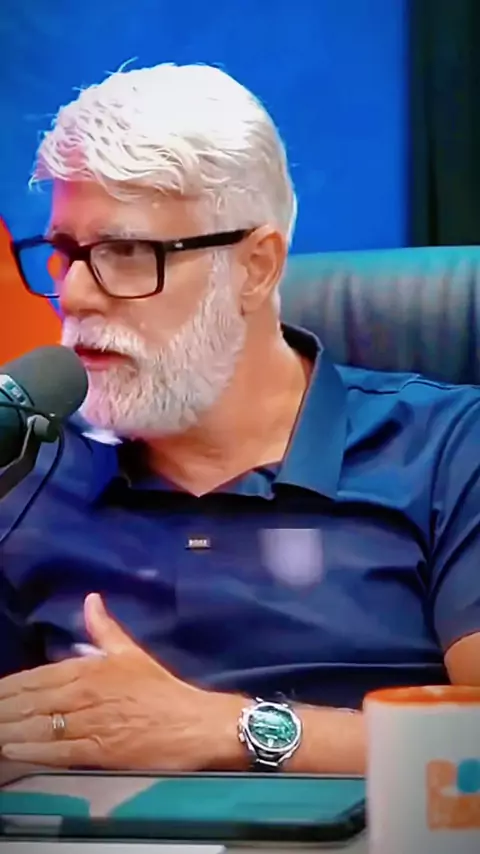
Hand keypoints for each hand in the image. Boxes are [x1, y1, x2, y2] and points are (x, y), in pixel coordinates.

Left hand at [0, 593, 240, 768]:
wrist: (192, 724)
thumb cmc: (162, 689)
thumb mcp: (131, 653)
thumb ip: (105, 629)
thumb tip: (91, 599)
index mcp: (90, 668)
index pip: (37, 678)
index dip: (9, 687)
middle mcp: (83, 694)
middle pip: (32, 702)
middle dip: (4, 708)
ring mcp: (88, 723)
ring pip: (38, 726)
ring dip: (10, 729)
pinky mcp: (95, 751)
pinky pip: (55, 751)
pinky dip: (30, 750)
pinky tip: (12, 750)